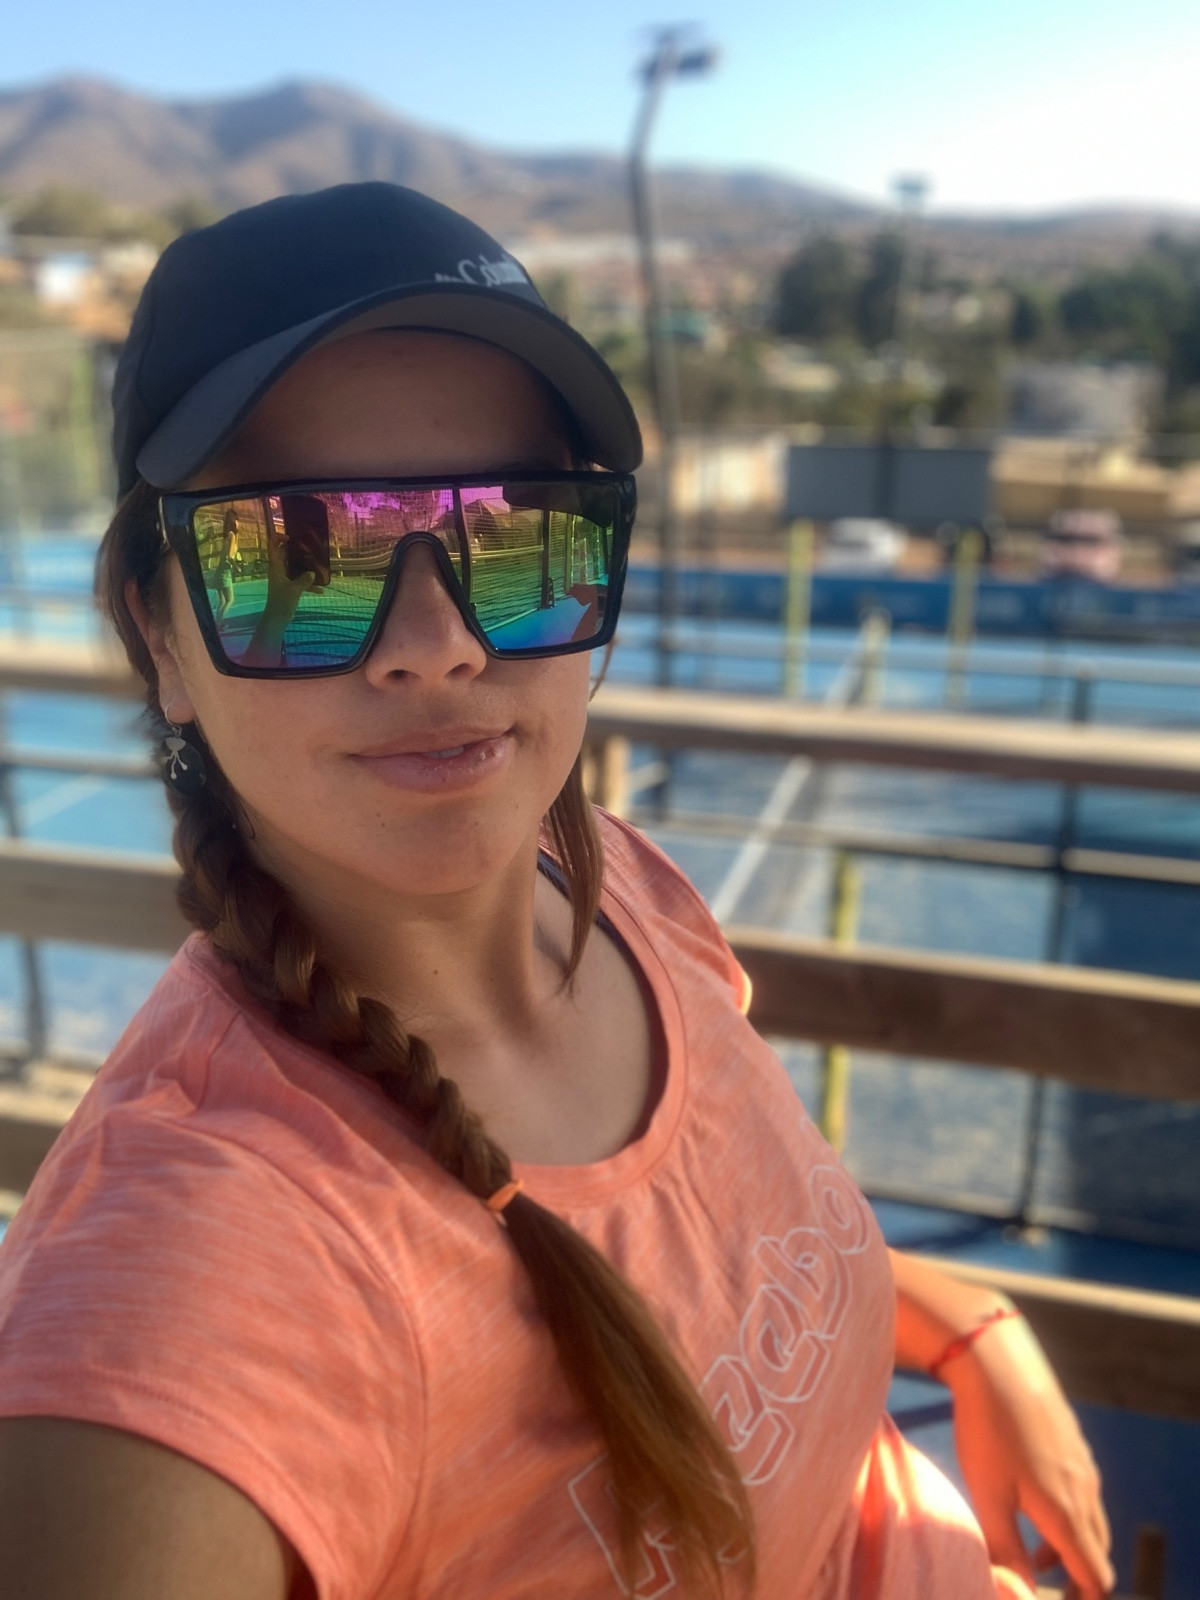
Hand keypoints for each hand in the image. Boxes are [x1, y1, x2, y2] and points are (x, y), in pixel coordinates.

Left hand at [241, 523, 317, 668]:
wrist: (277, 619)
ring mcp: (283, 578)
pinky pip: (299, 580)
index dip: (278, 538)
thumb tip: (312, 573)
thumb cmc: (282, 602)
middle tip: (307, 545)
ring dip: (302, 564)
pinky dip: (308, 583)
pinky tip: (320, 590)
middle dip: (294, 548)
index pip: (273, 547)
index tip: (291, 537)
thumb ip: (304, 580)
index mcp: (275, 567)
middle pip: (283, 554)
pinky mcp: (289, 587)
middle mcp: (278, 570)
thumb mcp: (294, 590)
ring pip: (292, 566)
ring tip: (315, 561)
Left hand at [944, 1313, 1113, 1597]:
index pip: (1095, 1576)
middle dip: (1078, 1578)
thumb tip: (1020, 1592)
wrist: (999, 1363)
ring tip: (1033, 1554)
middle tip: (1047, 1588)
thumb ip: (1007, 1550)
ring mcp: (1083, 1464)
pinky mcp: (1073, 1442)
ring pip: (1090, 1520)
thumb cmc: (988, 1431)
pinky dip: (1067, 1513)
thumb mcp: (989, 1497)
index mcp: (1067, 1514)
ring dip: (1070, 1545)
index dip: (1083, 1599)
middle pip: (1098, 1552)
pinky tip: (1032, 1501)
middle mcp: (1085, 1491)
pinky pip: (1082, 1490)